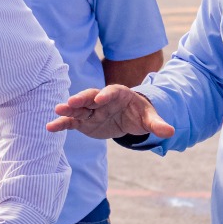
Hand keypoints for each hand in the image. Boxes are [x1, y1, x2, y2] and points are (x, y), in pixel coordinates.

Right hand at [47, 84, 174, 140]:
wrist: (129, 117)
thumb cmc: (140, 113)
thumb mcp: (150, 118)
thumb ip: (157, 124)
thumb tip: (171, 131)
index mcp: (119, 94)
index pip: (112, 92)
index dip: (106, 94)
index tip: (100, 98)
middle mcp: (102, 99)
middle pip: (90, 97)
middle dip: (82, 98)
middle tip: (72, 101)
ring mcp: (91, 110)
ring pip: (79, 108)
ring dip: (68, 109)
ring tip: (57, 110)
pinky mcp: (84, 121)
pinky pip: (72, 122)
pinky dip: (62, 124)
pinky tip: (50, 127)